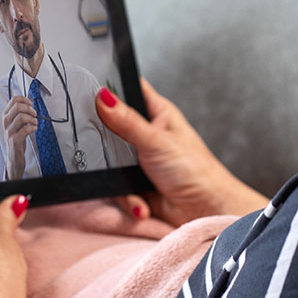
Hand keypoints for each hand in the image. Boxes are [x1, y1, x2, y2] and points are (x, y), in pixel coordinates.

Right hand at [1, 96, 37, 177]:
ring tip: (34, 122)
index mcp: (6, 116)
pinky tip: (34, 129)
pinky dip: (33, 127)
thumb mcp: (16, 124)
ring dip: (32, 118)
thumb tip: (29, 102)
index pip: (13, 100)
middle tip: (34, 114)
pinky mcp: (15, 140)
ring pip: (21, 117)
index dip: (24, 100)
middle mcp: (6, 123)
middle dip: (29, 109)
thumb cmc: (17, 139)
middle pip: (17, 107)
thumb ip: (21, 114)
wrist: (14, 157)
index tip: (30, 104)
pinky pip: (25, 129)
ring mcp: (9, 132)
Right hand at [96, 79, 268, 225]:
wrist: (205, 211)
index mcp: (157, 114)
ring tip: (134, 185)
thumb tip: (103, 97)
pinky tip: (141, 204)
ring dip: (119, 178)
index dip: (112, 87)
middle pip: (111, 127)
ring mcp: (139, 161)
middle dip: (107, 143)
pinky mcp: (134, 185)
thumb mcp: (156, 140)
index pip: (130, 89)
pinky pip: (116, 188)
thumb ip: (126, 121)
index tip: (91, 91)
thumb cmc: (195, 171)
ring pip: (109, 161)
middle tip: (112, 150)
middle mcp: (146, 135)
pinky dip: (128, 199)